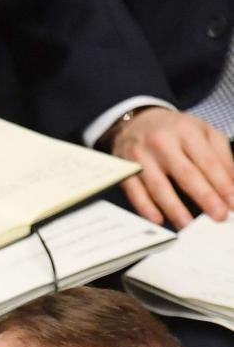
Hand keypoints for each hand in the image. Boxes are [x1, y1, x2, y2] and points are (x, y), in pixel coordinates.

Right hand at [110, 106, 233, 229]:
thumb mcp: (203, 133)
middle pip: (186, 174)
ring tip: (188, 225)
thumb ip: (220, 156)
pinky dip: (145, 207)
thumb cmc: (174, 131)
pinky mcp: (124, 170)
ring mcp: (141, 157)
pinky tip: (157, 220)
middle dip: (205, 197)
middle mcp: (163, 143)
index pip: (208, 162)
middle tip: (219, 216)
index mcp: (187, 132)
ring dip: (175, 208)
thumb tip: (233, 185)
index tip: (233, 203)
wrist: (136, 121)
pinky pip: (135, 192)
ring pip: (159, 186)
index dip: (222, 184)